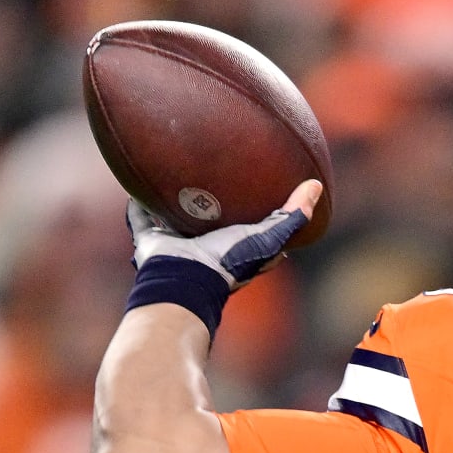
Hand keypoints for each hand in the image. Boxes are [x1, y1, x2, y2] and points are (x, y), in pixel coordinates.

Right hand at [127, 179, 318, 289]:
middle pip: (209, 220)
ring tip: (174, 174)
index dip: (256, 213)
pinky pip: (141, 218)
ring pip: (174, 217)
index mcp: (234, 248)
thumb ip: (292, 215)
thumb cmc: (229, 262)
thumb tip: (316, 186)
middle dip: (211, 203)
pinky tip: (135, 185)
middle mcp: (205, 245)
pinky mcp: (151, 240)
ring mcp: (176, 243)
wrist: (184, 279)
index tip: (261, 189)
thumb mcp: (269, 238)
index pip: (249, 229)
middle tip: (214, 174)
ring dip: (173, 202)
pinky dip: (138, 205)